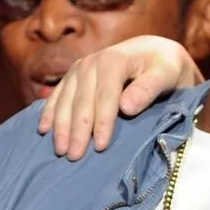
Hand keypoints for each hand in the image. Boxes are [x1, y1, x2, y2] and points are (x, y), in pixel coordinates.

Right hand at [38, 35, 202, 159]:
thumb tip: (127, 107)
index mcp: (113, 60)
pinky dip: (50, 113)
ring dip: (61, 126)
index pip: (105, 96)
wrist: (154, 52)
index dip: (102, 122)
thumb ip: (148, 89)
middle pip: (82, 101)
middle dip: (77, 130)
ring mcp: (79, 69)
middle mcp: (91, 62)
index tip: (100, 146)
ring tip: (60, 151)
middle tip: (74, 157)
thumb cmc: (164, 67)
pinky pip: (57, 95)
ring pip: (65, 100)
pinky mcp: (73, 76)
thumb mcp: (166, 74)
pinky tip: (44, 130)